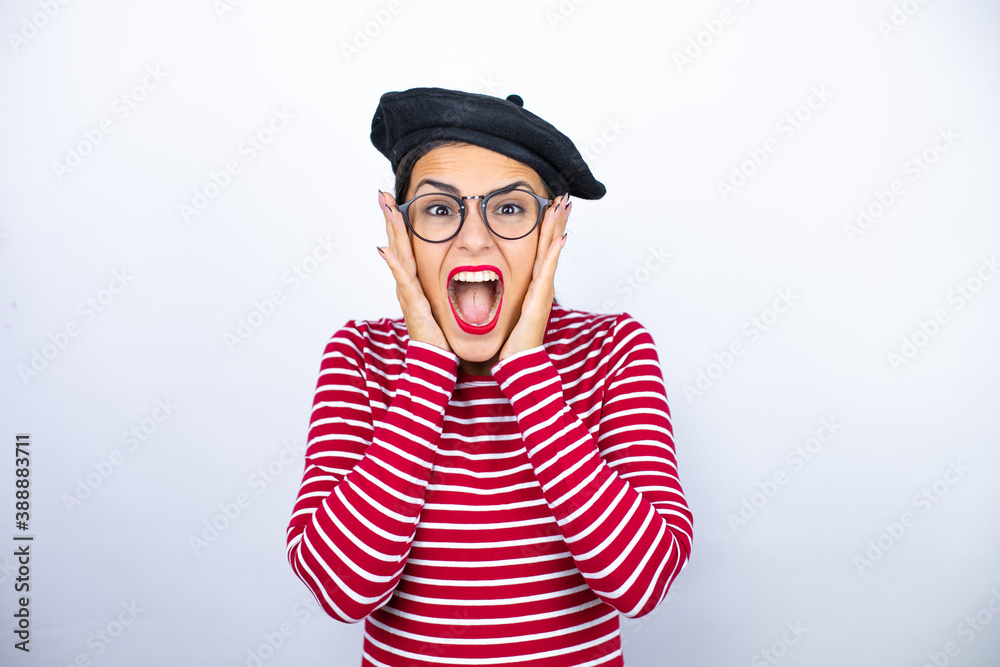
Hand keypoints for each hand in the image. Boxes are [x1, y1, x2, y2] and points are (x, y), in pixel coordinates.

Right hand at [376, 191, 452, 353]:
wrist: (435, 359)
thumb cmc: (440, 333)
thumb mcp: (444, 302)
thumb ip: (446, 285)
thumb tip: (457, 271)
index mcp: (417, 280)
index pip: (407, 245)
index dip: (401, 223)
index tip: (395, 201)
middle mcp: (408, 283)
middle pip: (398, 243)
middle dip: (390, 218)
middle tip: (382, 194)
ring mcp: (407, 293)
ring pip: (397, 255)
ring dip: (391, 231)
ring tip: (385, 210)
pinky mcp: (412, 305)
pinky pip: (402, 280)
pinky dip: (393, 264)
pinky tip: (385, 249)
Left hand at [498, 193, 571, 361]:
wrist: (518, 360)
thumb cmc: (514, 338)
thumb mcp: (509, 307)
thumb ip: (507, 292)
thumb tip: (495, 280)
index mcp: (533, 284)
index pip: (542, 248)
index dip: (548, 228)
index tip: (551, 207)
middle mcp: (541, 284)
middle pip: (551, 245)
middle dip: (557, 221)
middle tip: (564, 198)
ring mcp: (543, 290)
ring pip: (551, 253)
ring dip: (558, 229)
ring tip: (564, 208)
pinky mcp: (540, 300)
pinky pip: (547, 272)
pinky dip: (553, 255)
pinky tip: (559, 240)